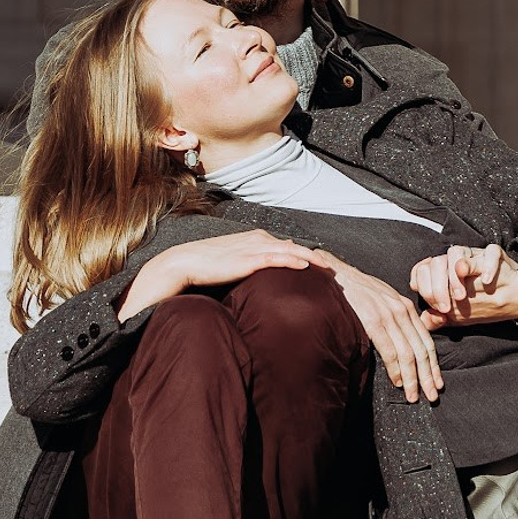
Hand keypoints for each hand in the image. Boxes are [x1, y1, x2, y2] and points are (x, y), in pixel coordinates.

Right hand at [117, 229, 315, 321]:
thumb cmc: (207, 266)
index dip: (305, 254)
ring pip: (290, 250)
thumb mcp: (233, 263)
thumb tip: (260, 279)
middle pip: (293, 246)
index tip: (321, 265)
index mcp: (255, 239)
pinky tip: (306, 266)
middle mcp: (257, 239)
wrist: (185, 262)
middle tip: (333, 269)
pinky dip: (292, 260)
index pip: (286, 245)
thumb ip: (248, 266)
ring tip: (327, 268)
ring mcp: (253, 247)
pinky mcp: (248, 258)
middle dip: (314, 257)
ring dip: (311, 258)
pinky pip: (276, 258)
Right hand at [310, 252, 442, 403]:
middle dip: (428, 376)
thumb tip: (406, 341)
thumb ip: (397, 317)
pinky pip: (390, 350)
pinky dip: (395, 369)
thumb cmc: (360, 291)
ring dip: (412, 378)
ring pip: (408, 353)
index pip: (426, 341)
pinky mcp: (373, 321)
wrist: (339, 276)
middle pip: (421, 350)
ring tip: (414, 396)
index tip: (437, 382)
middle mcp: (402, 311)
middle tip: (432, 396)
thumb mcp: (386, 300)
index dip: (433, 365)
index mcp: (407, 307)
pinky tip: (398, 382)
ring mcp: (388, 316)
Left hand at [409, 244, 517, 329]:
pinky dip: (487, 266)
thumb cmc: (481, 304)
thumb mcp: (458, 316)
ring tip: (462, 296)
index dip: (425, 288)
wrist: (514, 296)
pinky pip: (489, 252)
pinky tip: (486, 281)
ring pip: (455, 253)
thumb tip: (424, 319)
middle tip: (448, 307)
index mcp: (443, 274)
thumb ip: (438, 319)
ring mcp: (474, 256)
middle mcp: (455, 262)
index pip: (422, 271)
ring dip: (455, 277)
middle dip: (437, 287)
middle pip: (436, 263)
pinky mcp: (494, 255)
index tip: (437, 307)